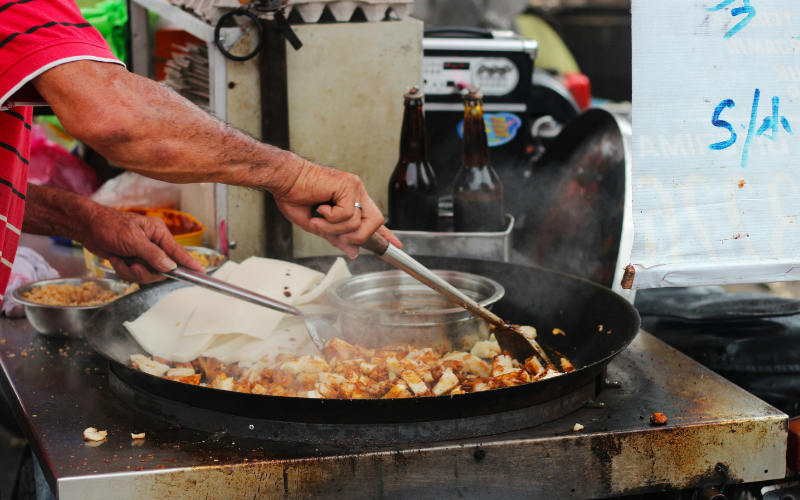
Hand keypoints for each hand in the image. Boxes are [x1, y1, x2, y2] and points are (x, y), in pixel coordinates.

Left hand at [82, 205, 205, 283]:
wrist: (86, 227)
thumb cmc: (109, 226)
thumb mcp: (133, 239)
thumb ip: (153, 254)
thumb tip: (170, 267)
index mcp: (159, 233)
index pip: (178, 251)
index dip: (189, 263)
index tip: (201, 273)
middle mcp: (154, 243)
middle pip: (162, 268)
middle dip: (146, 271)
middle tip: (135, 267)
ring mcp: (143, 253)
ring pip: (148, 274)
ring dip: (131, 271)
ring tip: (119, 260)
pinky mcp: (132, 261)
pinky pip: (135, 274)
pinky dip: (123, 270)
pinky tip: (115, 259)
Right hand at [273, 161, 401, 257]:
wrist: (283, 179)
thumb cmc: (295, 197)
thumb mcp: (318, 226)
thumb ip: (337, 237)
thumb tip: (354, 252)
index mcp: (351, 201)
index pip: (373, 219)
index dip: (385, 234)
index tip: (397, 244)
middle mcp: (357, 193)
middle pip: (375, 222)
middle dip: (358, 237)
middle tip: (338, 237)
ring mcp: (354, 188)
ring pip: (358, 223)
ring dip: (334, 228)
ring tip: (318, 218)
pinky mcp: (348, 185)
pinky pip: (347, 214)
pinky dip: (330, 218)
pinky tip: (319, 208)